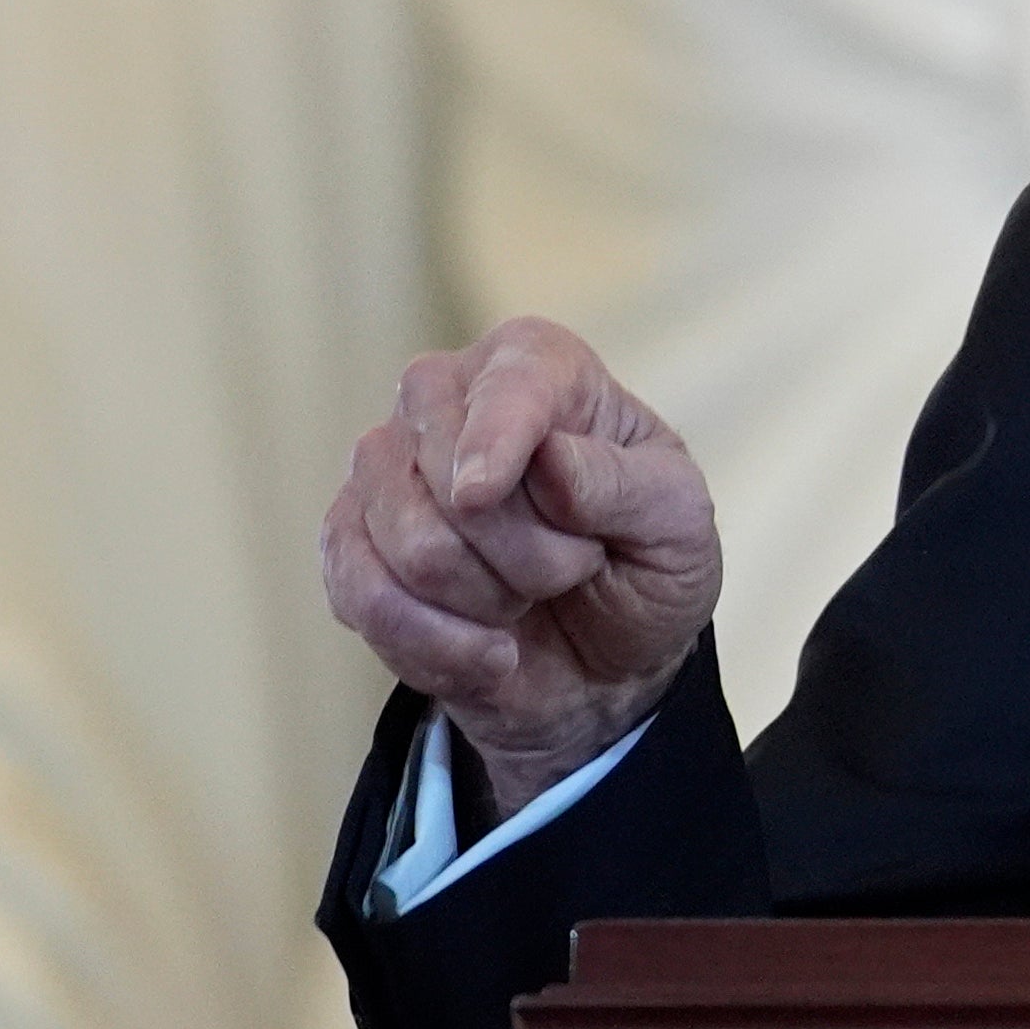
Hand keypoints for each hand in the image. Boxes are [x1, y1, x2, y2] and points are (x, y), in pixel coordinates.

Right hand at [322, 317, 721, 812]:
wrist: (606, 663)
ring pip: (408, 545)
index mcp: (537, 365)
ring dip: (486, 602)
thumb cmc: (645, 565)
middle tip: (575, 568)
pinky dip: (436, 645)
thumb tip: (547, 459)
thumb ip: (621, 484)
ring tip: (529, 602)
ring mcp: (385, 472)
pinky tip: (489, 655)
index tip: (483, 494)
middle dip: (528, 556)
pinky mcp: (350, 547)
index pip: (510, 383)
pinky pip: (363, 597)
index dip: (495, 437)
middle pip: (450, 479)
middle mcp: (445, 398)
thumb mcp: (678, 525)